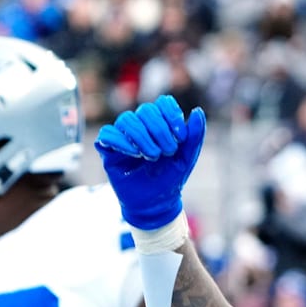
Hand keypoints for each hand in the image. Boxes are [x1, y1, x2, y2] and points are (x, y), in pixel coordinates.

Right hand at [94, 95, 204, 229]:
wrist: (156, 203)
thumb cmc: (171, 178)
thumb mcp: (186, 158)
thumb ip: (194, 136)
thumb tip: (198, 111)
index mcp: (160, 124)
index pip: (162, 103)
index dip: (171, 114)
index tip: (180, 136)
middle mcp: (140, 126)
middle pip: (145, 110)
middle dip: (159, 129)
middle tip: (168, 151)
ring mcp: (123, 137)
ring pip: (126, 120)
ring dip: (142, 136)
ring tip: (153, 155)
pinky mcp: (108, 150)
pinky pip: (107, 134)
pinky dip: (121, 141)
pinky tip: (135, 153)